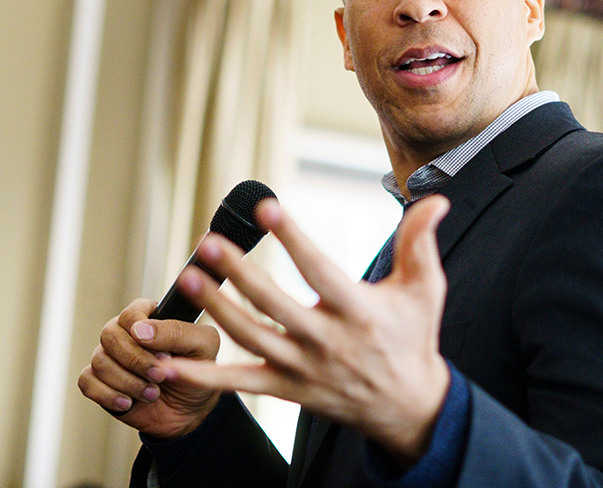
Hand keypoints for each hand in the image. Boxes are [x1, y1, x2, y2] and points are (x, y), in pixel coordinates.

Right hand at [78, 298, 221, 439]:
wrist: (189, 411)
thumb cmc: (198, 371)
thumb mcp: (203, 346)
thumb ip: (177, 331)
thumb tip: (139, 330)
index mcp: (151, 316)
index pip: (131, 313)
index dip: (141, 332)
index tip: (163, 354)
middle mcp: (125, 333)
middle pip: (110, 335)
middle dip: (136, 361)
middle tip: (159, 376)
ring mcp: (110, 356)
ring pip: (99, 361)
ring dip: (128, 382)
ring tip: (153, 393)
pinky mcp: (99, 381)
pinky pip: (87, 382)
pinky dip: (108, 395)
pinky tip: (129, 402)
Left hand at [155, 195, 451, 465]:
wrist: (407, 405)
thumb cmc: (414, 338)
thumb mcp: (426, 289)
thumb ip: (421, 241)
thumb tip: (433, 198)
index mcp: (359, 311)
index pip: (320, 270)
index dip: (293, 238)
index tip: (266, 208)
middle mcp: (328, 341)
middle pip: (274, 304)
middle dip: (238, 273)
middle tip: (207, 243)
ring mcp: (304, 369)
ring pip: (251, 337)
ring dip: (216, 310)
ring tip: (187, 278)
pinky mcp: (288, 390)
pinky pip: (240, 383)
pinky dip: (204, 376)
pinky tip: (169, 361)